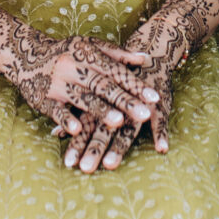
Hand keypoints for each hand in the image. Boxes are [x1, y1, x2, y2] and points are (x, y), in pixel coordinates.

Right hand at [0, 0, 155, 128]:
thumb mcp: (89, 46)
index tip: (154, 97)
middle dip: (125, 101)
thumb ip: (117, 54)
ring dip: (100, 110)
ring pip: (82, 98)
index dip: (136, 84)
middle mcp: (74, 67)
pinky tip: (75, 129)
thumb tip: (145, 58)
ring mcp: (58, 83)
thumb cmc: (66, 52)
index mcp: (88, 54)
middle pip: (103, 86)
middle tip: (146, 114)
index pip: (116, 71)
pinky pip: (55, 110)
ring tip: (118, 122)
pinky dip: (65, 119)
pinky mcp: (42, 98)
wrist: (25, 54)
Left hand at [58, 0, 218, 173]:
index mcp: (100, 92)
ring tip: (109, 167)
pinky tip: (162, 149)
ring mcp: (140, 97)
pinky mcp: (160, 97)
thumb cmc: (119, 70)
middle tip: (84, 170)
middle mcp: (118, 96)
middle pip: (103, 125)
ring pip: (128, 125)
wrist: (152, 49)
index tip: (70, 164)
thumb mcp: (97, 86)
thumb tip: (56, 134)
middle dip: (93, 148)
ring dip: (118, 147)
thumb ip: (77, 108)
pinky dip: (162, 132)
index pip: (87, 119)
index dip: (79, 141)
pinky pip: (162, 117)